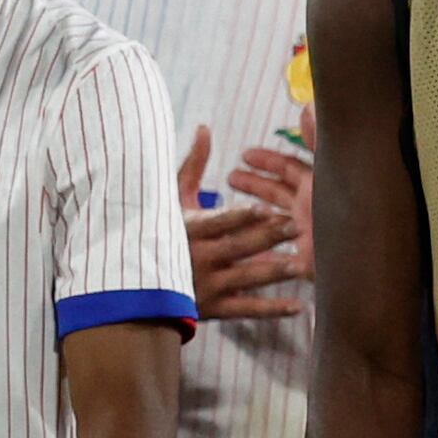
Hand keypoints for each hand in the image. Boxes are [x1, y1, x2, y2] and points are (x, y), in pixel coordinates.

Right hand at [179, 127, 309, 320]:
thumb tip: (205, 128)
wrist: (138, 286)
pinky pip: (247, 309)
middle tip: (296, 227)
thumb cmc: (161, 231)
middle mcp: (198, 257)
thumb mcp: (172, 199)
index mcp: (189, 228)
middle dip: (267, 237)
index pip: (218, 222)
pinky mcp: (215, 309)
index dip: (240, 217)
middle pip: (238, 247)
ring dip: (272, 271)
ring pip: (245, 278)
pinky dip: (272, 309)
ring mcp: (208, 285)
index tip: (264, 210)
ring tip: (299, 264)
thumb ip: (193, 166)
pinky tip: (298, 306)